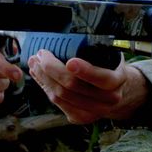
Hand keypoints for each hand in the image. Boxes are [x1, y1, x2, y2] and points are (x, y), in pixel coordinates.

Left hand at [26, 50, 149, 123]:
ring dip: (43, 78)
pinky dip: (45, 88)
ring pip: (61, 96)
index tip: (70, 61)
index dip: (85, 70)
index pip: (102, 78)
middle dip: (52, 69)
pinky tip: (39, 77)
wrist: (115, 91)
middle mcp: (108, 99)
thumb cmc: (108, 68)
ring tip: (35, 64)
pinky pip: (57, 103)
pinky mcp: (80, 117)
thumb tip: (67, 34)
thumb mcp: (110, 55)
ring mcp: (94, 111)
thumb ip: (96, 48)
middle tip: (41, 55)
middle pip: (73, 87)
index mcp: (117, 80)